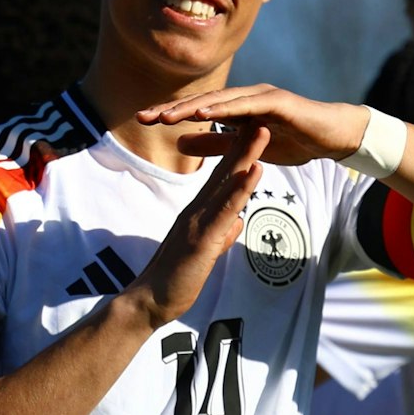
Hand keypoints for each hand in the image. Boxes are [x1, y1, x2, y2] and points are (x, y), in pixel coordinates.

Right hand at [120, 125, 267, 328]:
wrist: (150, 300)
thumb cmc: (175, 280)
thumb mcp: (203, 254)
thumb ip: (220, 236)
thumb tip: (236, 225)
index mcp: (200, 213)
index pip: (223, 178)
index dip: (240, 153)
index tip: (254, 130)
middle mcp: (198, 209)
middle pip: (226, 170)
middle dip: (245, 142)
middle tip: (261, 113)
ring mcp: (199, 221)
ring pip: (227, 183)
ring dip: (247, 154)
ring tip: (263, 129)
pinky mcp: (203, 237)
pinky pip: (226, 209)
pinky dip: (240, 188)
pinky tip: (254, 170)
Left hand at [139, 84, 366, 166]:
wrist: (331, 137)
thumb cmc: (292, 139)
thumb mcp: (245, 148)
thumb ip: (215, 144)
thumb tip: (179, 143)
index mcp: (236, 107)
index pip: (196, 110)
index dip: (170, 115)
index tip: (142, 121)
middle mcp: (245, 96)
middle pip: (201, 101)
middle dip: (172, 109)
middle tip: (142, 116)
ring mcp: (261, 96)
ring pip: (220, 100)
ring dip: (191, 107)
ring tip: (166, 117)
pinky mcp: (278, 102)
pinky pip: (247, 105)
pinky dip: (224, 109)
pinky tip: (203, 114)